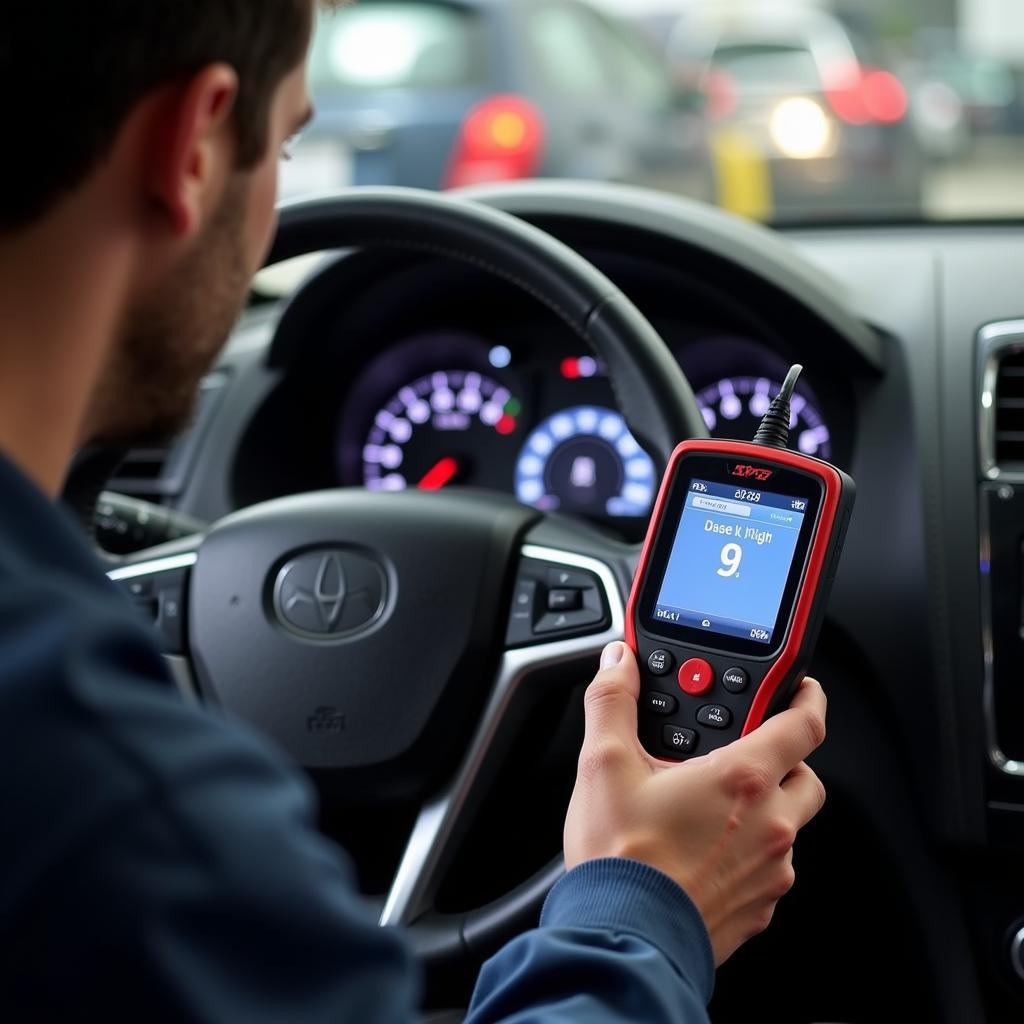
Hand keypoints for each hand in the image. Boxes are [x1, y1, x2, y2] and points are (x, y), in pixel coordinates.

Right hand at [564, 641, 826, 964]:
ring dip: (764, 807)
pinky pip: (770, 868)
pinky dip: (750, 852)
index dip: (806, 697)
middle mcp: (770, 824)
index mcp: (742, 779)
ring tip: (714, 804)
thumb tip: (617, 664)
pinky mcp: (759, 909)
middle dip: (784, 756)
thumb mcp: (603, 764)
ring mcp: (770, 871)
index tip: (800, 687)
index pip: (804, 724)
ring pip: (789, 825)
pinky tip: (707, 850)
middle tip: (745, 749)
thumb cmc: (621, 861)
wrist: (622, 942)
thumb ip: (612, 702)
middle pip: (805, 775)